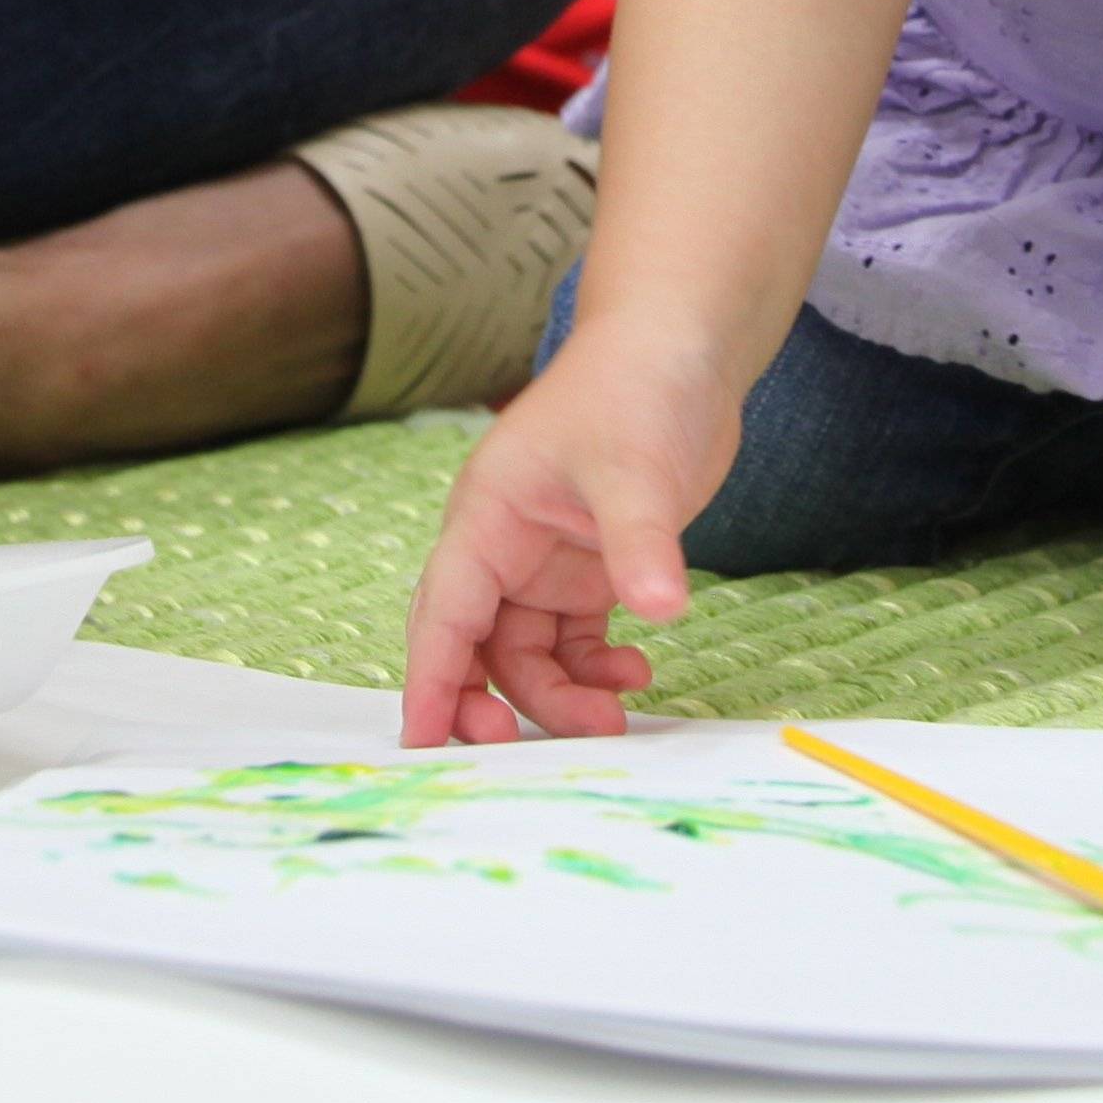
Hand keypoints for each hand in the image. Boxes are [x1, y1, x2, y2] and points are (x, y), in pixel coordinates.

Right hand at [398, 329, 737, 744]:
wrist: (680, 348)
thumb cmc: (637, 387)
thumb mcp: (635, 469)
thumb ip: (641, 543)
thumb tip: (663, 611)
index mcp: (487, 516)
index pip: (445, 612)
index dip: (431, 679)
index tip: (422, 743)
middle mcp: (504, 544)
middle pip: (474, 645)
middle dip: (493, 703)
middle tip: (530, 754)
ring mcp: (545, 558)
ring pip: (527, 654)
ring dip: (561, 693)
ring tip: (621, 711)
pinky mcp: (590, 565)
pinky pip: (574, 640)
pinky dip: (596, 667)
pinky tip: (638, 670)